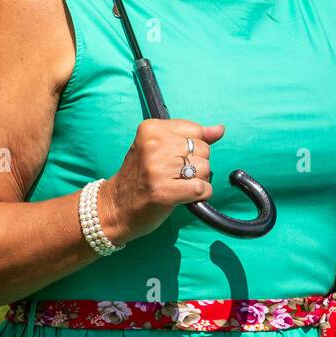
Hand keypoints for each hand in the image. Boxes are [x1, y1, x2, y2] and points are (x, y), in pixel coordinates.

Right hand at [97, 119, 223, 244]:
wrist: (116, 208)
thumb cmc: (140, 177)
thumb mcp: (159, 148)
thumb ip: (190, 136)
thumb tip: (219, 130)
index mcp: (151, 129)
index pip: (196, 130)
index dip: (193, 149)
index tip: (175, 158)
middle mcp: (153, 145)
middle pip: (203, 150)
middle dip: (196, 165)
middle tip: (174, 176)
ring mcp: (157, 169)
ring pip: (205, 169)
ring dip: (198, 181)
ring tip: (177, 186)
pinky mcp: (163, 192)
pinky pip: (202, 188)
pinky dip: (200, 195)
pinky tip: (184, 197)